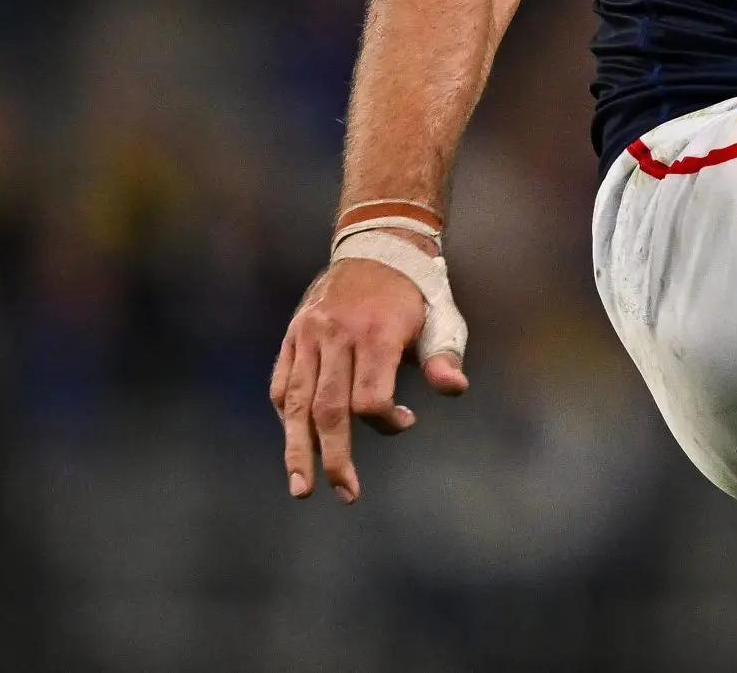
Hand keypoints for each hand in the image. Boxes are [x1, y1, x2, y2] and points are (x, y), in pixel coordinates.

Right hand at [270, 254, 468, 502]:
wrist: (379, 245)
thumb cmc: (419, 293)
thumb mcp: (443, 318)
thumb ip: (444, 356)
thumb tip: (455, 389)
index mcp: (377, 334)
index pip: (369, 398)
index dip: (386, 421)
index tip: (407, 420)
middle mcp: (337, 336)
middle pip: (327, 409)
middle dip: (333, 457)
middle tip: (343, 492)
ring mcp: (309, 335)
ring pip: (295, 402)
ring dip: (297, 449)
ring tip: (301, 487)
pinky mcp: (293, 335)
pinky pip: (281, 384)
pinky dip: (286, 415)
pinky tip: (296, 443)